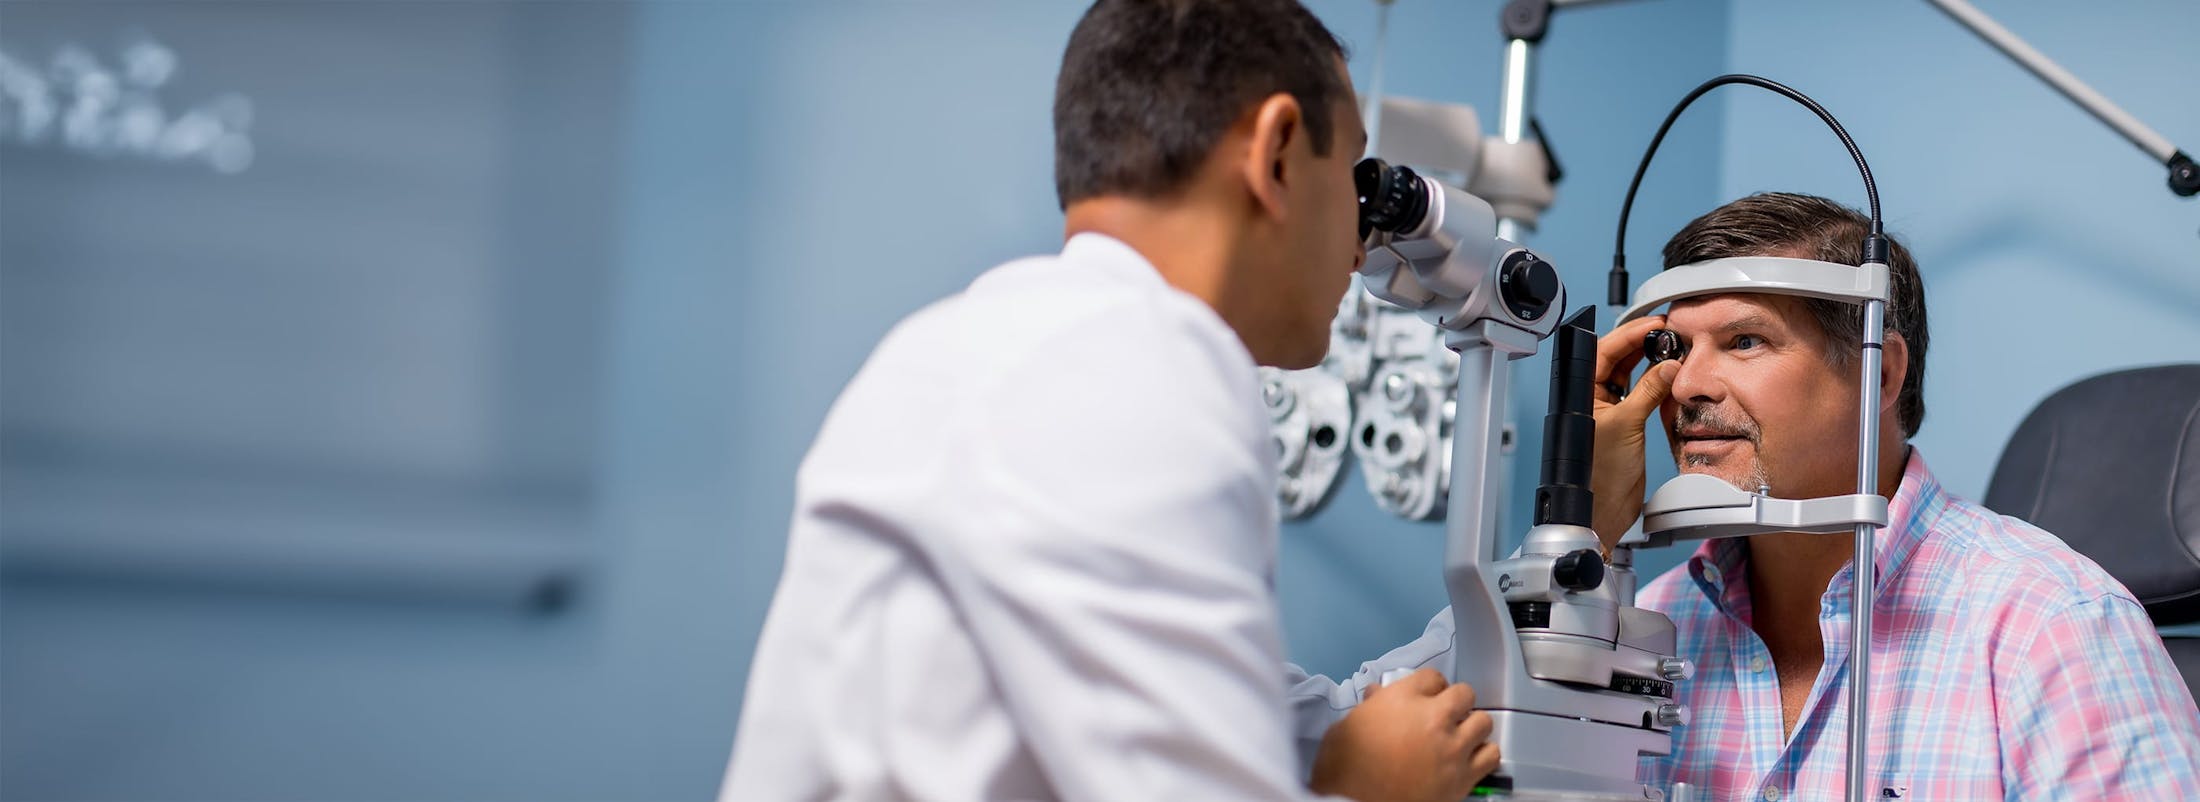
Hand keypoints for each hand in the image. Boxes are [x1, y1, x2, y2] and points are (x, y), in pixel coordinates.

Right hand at [1307, 669, 1498, 801]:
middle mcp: (1433, 718)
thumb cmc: (1345, 765)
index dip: (1429, 688)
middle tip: (1444, 716)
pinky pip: (1491, 755)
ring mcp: (1452, 748)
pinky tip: (1468, 758)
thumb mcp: (1348, 725)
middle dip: (1455, 703)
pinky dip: (1482, 754)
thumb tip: (1377, 696)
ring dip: (1471, 727)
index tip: (1426, 698)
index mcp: (1403, 699)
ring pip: (1483, 722)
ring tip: (1458, 737)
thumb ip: (1370, 706)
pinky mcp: (1462, 778)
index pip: (1433, 677)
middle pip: (1465, 694)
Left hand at [1591, 315, 1680, 548]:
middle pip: (1614, 358)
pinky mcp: (1621, 422)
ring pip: (1626, 374)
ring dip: (1647, 360)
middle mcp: (1588, 399)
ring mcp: (1605, 410)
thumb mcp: (1628, 424)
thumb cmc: (1600, 478)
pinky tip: (1667, 372)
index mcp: (1579, 395)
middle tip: (1666, 332)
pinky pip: (1636, 392)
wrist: (1605, 511)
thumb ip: (1649, 391)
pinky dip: (1652, 382)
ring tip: (1670, 347)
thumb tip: (1668, 366)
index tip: (1654, 324)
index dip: (1628, 334)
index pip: (1602, 351)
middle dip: (1639, 343)